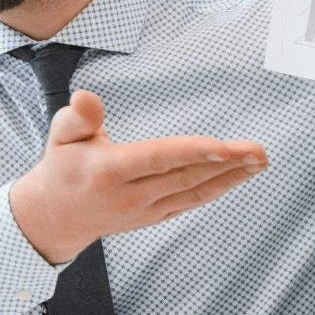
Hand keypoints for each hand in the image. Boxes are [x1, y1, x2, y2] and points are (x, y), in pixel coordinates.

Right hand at [7, 90, 267, 263]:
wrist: (55, 216)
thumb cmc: (62, 169)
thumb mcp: (59, 137)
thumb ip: (76, 117)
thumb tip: (86, 97)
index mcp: (109, 172)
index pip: (157, 158)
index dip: (192, 152)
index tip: (223, 147)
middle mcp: (130, 195)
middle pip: (185, 177)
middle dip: (226, 164)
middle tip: (258, 150)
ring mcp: (145, 210)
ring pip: (194, 192)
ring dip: (231, 177)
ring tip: (258, 161)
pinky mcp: (154, 217)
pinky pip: (190, 202)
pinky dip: (217, 189)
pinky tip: (237, 176)